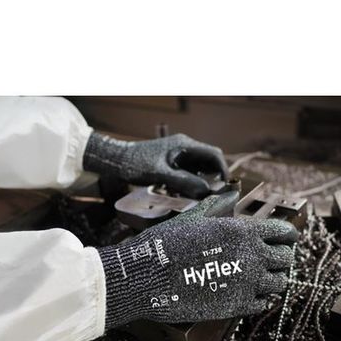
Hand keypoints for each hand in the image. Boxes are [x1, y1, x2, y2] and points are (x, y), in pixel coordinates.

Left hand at [83, 132, 228, 197]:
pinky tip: (186, 193)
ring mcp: (178, 154)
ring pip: (199, 167)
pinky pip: (189, 171)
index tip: (224, 186)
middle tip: (214, 194)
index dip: (223, 170)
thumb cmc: (135, 163)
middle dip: (214, 177)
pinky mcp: (172, 162)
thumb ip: (184, 182)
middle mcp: (185, 147)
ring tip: (200, 195)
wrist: (116, 160)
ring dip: (202, 181)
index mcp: (185, 145)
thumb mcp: (161, 174)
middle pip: (209, 161)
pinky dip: (192, 181)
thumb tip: (206, 191)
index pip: (214, 154)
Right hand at [96, 191, 298, 328]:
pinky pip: (264, 303)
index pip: (284, 232)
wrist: (146, 277)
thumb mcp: (193, 218)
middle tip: (275, 259)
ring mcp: (247, 283)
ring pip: (280, 283)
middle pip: (287, 258)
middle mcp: (251, 256)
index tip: (289, 238)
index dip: (289, 235)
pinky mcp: (237, 306)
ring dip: (275, 279)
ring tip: (265, 277)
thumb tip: (231, 194)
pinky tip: (252, 293)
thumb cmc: (167, 244)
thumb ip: (217, 206)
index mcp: (242, 231)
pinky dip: (261, 298)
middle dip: (283, 257)